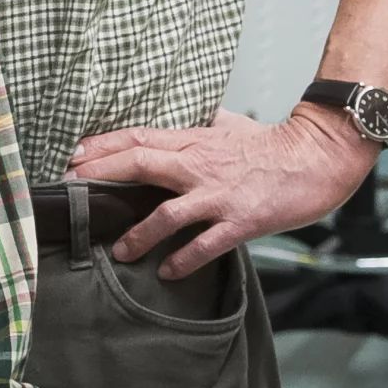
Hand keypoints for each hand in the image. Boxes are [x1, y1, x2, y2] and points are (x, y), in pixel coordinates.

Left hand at [64, 105, 377, 277]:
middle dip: (100, 176)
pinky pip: (205, 244)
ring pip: (166, 213)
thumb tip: (178, 115)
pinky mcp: (240, 221)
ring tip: (118, 251)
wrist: (317, 158)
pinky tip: (167, 272)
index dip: (102, 146)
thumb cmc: (271, 143)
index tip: (72, 156)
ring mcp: (218, 195)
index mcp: (193, 140)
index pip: (137, 138)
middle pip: (139, 164)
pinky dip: (184, 260)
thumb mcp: (227, 123)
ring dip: (138, 234)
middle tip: (70, 191)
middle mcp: (198, 165)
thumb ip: (197, 122)